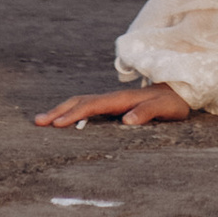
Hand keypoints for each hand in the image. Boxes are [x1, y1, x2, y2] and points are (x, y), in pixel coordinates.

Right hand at [34, 82, 192, 130]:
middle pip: (80, 102)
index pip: (93, 106)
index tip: (57, 124)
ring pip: (81, 103)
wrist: (179, 92)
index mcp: (122, 100)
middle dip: (58, 111)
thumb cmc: (172, 103)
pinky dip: (71, 112)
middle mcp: (113, 99)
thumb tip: (126, 121)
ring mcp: (111, 101)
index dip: (74, 115)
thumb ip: (148, 112)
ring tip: (42, 121)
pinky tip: (62, 121)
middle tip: (38, 122)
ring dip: (61, 111)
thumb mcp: (165, 109)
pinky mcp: (112, 106)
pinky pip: (87, 107)